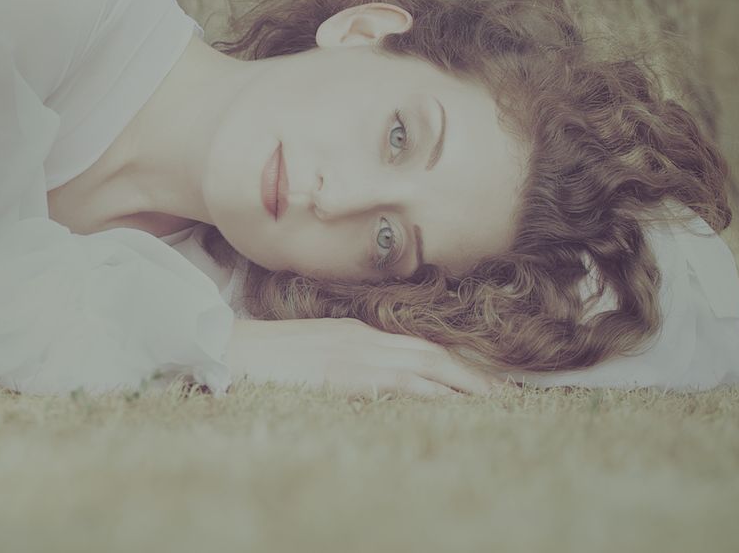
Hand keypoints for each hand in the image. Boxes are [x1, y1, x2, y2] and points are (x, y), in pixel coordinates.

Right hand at [225, 316, 499, 398]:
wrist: (231, 349)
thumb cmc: (267, 356)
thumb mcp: (316, 350)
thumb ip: (348, 358)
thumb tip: (377, 378)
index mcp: (358, 333)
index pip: (418, 346)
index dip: (454, 363)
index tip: (481, 379)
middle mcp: (365, 339)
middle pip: (432, 353)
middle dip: (472, 375)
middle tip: (506, 394)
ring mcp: (357, 355)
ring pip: (426, 366)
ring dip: (465, 385)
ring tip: (496, 402)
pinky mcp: (347, 374)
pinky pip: (401, 384)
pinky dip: (432, 394)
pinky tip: (453, 406)